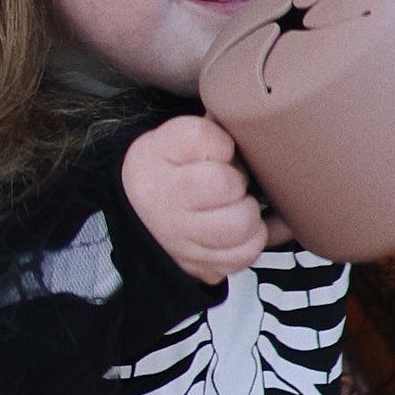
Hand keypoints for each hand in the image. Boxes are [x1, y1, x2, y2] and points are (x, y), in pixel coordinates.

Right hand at [122, 114, 271, 284]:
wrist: (137, 219)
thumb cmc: (167, 173)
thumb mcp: (172, 140)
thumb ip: (209, 130)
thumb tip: (256, 130)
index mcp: (157, 155)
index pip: (202, 137)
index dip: (221, 144)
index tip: (218, 151)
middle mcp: (162, 196)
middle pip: (225, 183)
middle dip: (236, 181)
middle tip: (227, 183)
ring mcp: (180, 236)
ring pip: (241, 222)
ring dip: (247, 212)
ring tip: (234, 207)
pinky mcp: (199, 264)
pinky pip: (246, 253)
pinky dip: (249, 240)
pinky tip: (235, 230)